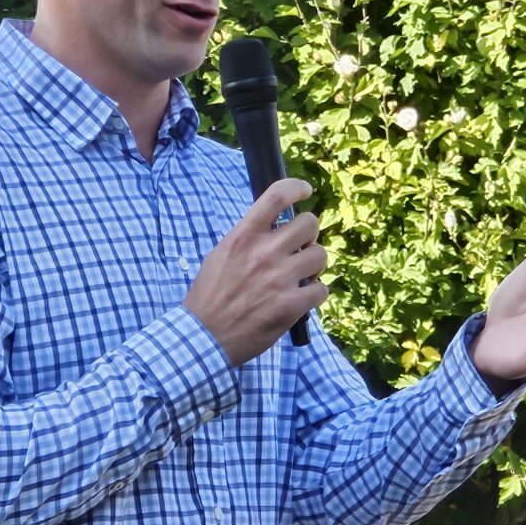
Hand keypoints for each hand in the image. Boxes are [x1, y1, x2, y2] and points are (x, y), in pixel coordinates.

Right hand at [184, 178, 328, 366]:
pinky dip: (314, 293)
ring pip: (320, 255)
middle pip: (309, 224)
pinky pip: (321, 289)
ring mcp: (280, 279)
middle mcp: (264, 253)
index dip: (297, 188)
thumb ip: (247, 238)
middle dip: (308, 235)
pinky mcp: (291, 305)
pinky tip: (301, 298)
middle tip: (300, 248)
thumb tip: (274, 227)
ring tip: (301, 276)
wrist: (204, 336)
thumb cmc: (209, 296)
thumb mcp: (220, 255)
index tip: (305, 191)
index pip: (276, 196)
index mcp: (243, 237)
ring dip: (313, 264)